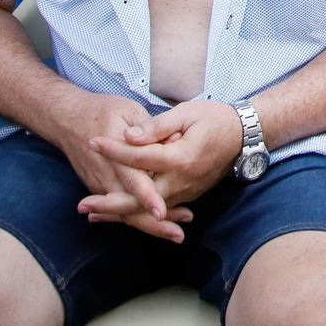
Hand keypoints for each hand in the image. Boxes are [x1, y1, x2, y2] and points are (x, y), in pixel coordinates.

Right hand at [45, 91, 187, 241]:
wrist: (68, 119)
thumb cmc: (103, 112)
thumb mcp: (129, 111)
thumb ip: (150, 129)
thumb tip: (174, 142)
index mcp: (114, 155)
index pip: (132, 180)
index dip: (147, 197)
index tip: (162, 213)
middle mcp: (106, 175)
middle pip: (128, 207)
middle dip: (153, 224)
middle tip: (178, 235)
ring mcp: (100, 185)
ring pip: (124, 212)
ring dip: (148, 225)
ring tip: (175, 232)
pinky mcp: (100, 188)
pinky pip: (119, 208)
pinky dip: (137, 217)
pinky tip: (157, 224)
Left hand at [77, 100, 244, 220]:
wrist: (244, 135)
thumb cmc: (215, 118)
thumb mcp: (186, 113)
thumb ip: (156, 127)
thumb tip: (129, 136)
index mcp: (181, 158)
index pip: (140, 157)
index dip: (114, 150)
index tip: (92, 142)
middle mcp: (182, 181)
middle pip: (139, 200)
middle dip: (109, 204)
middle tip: (82, 205)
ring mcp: (185, 192)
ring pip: (147, 211)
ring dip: (119, 213)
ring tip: (91, 213)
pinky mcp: (187, 196)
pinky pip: (158, 209)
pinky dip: (136, 212)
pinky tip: (117, 212)